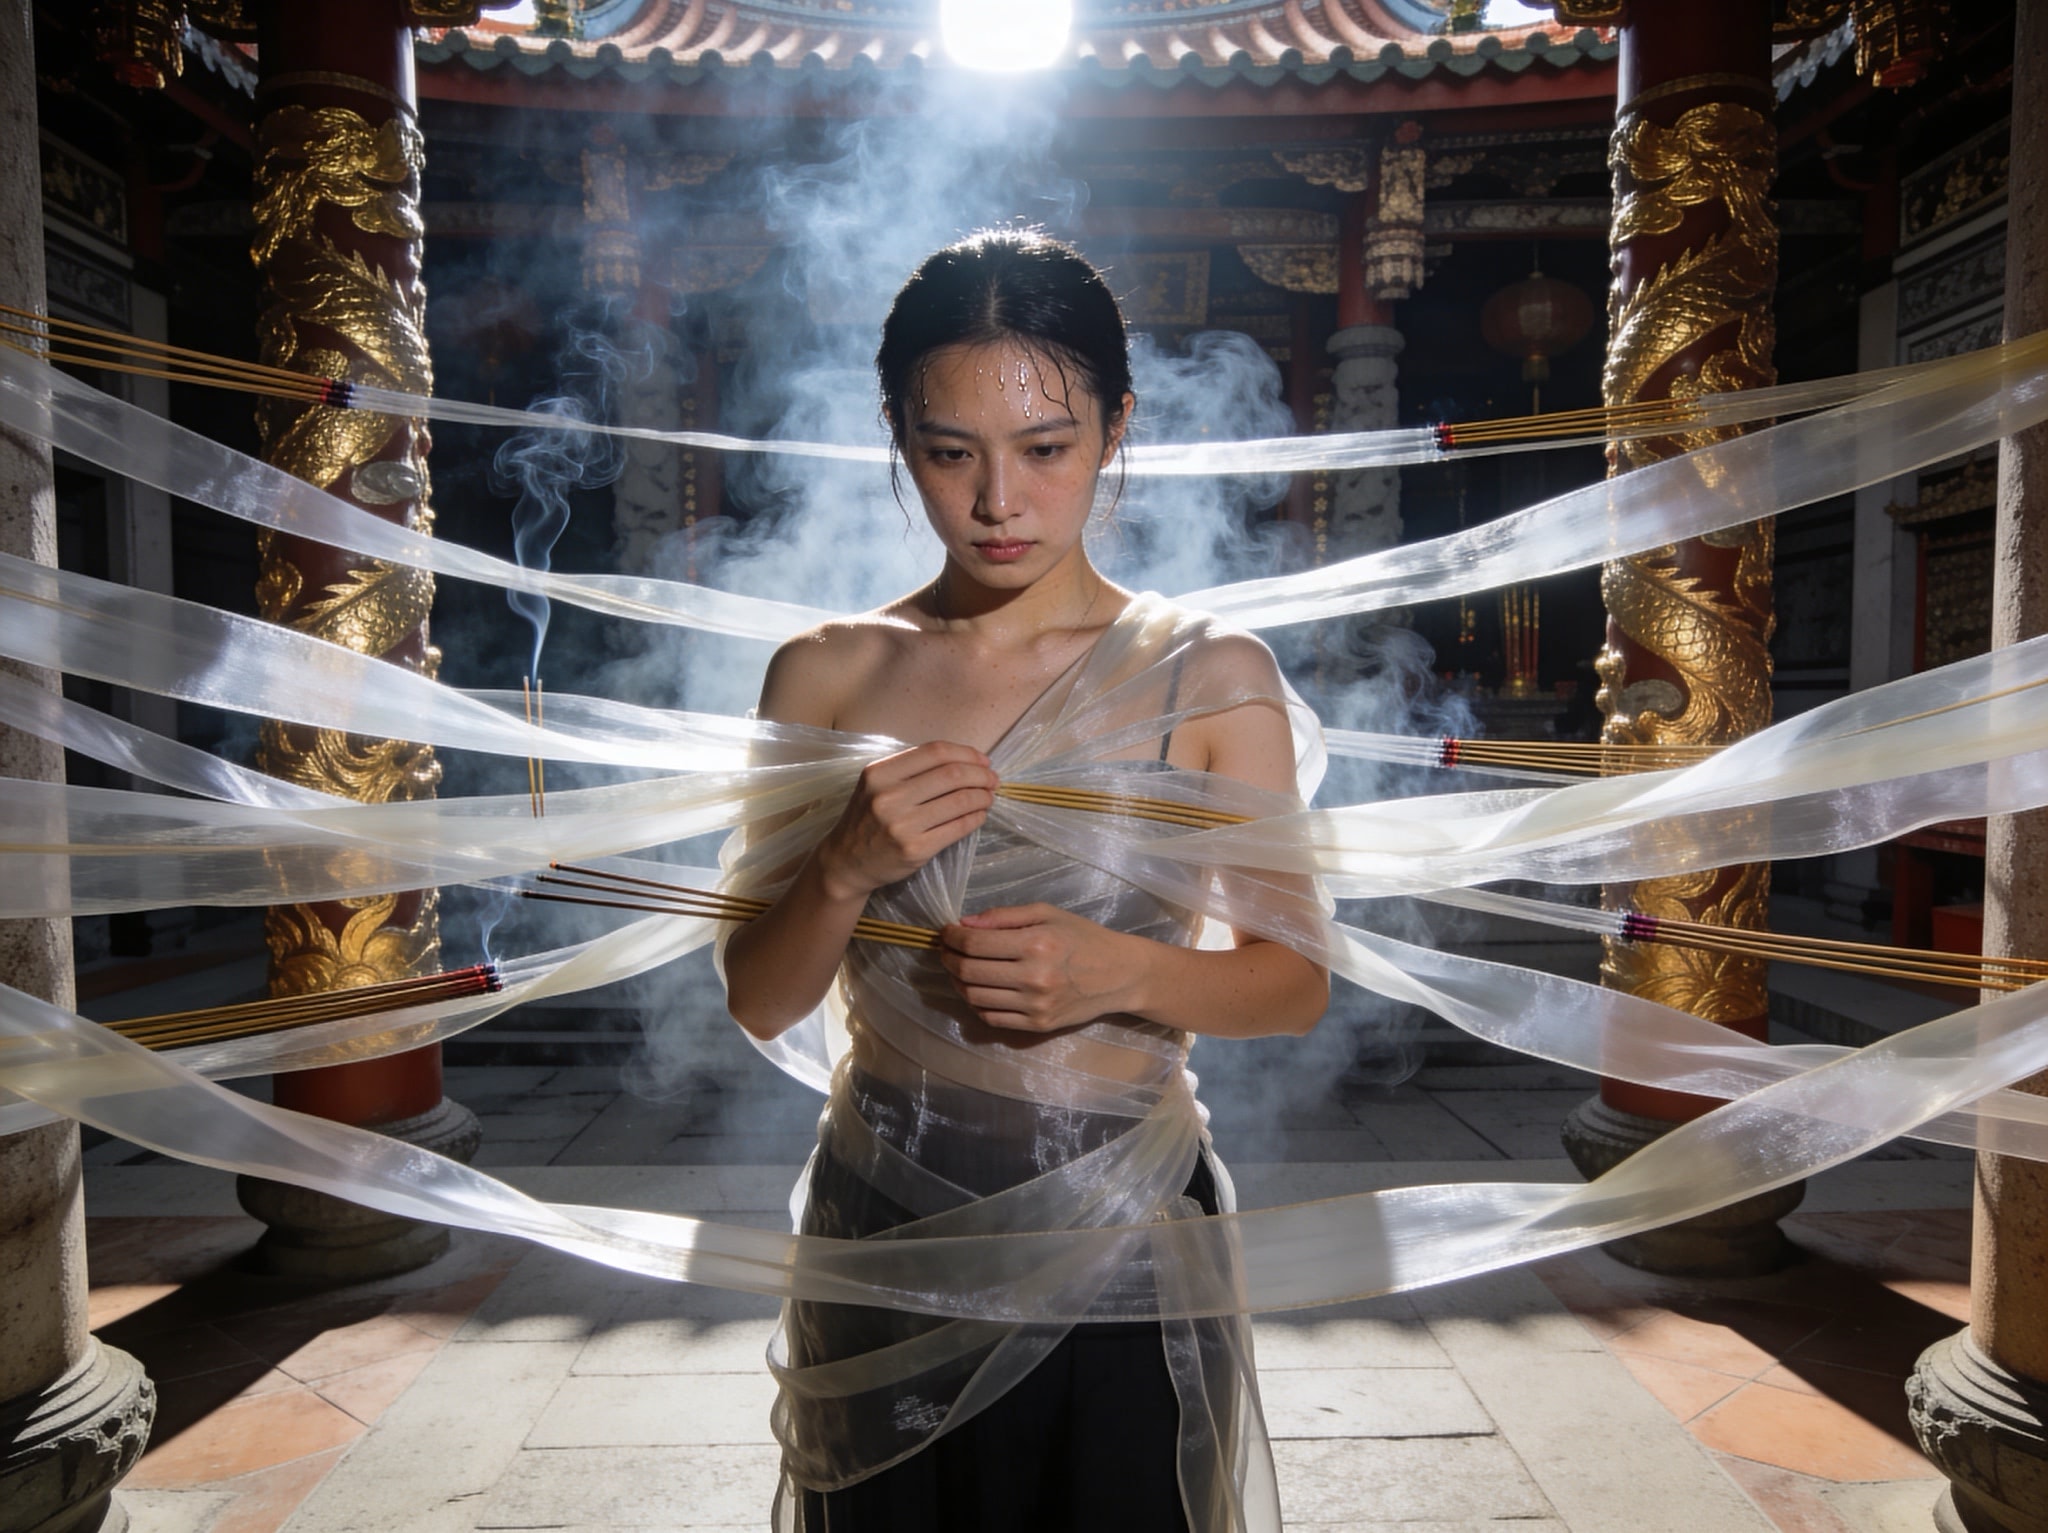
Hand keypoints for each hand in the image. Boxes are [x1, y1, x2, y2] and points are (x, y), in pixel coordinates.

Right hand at [813, 742, 996, 898]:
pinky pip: (958, 828)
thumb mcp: (876, 784)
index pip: (934, 752)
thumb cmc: (867, 819)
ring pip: (959, 801)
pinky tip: (979, 815)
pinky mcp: (915, 849)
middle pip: (951, 775)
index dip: (966, 753)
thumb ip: (911, 769)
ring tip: (988, 796)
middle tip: (992, 779)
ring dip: (982, 796)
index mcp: (879, 773)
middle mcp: (888, 796)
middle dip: (981, 775)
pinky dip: (975, 818)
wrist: (846, 862)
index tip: (983, 760)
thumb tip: (965, 760)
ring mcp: (902, 825)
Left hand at [938, 904, 1143, 1032]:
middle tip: (947, 950)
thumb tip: (964, 924)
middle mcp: (1033, 977)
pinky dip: (976, 1003)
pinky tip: (980, 989)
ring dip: (958, 982)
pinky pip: (991, 1018)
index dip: (951, 938)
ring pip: (974, 997)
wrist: (1119, 974)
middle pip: (969, 972)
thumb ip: (1004, 916)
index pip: (975, 944)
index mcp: (1036, 944)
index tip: (946, 932)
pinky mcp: (1037, 1025)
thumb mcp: (1047, 914)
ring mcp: (1035, 1006)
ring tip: (960, 969)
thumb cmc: (1083, 937)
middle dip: (949, 958)